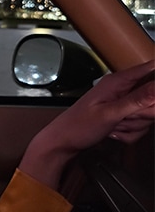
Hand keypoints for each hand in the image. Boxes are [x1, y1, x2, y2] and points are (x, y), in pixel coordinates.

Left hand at [19, 60, 154, 189]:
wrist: (65, 142)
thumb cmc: (77, 126)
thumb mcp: (109, 113)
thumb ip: (136, 100)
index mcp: (116, 82)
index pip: (150, 68)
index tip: (149, 102)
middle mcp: (121, 89)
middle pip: (153, 98)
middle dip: (144, 114)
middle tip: (125, 118)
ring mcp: (123, 104)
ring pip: (148, 115)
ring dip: (134, 126)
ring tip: (115, 125)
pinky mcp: (124, 116)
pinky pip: (141, 127)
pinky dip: (130, 133)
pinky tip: (115, 131)